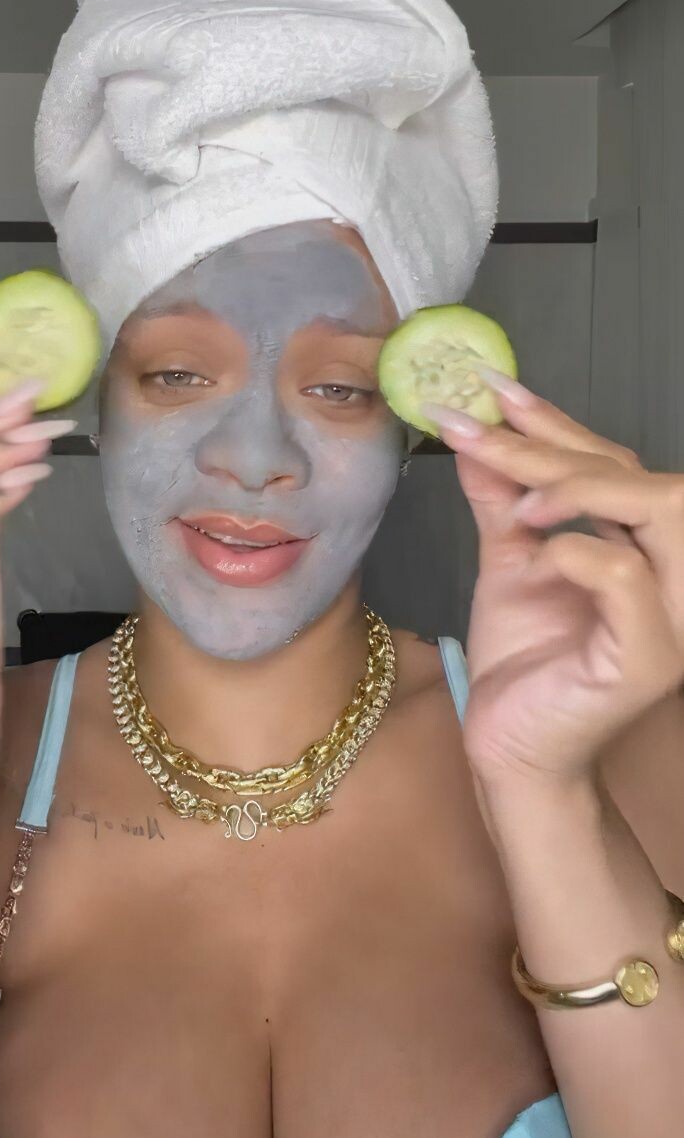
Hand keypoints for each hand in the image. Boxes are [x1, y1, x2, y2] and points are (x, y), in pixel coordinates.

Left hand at [421, 374, 683, 789]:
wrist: (510, 747)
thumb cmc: (523, 660)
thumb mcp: (509, 561)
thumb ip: (502, 498)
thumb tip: (474, 433)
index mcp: (648, 549)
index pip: (620, 465)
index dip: (560, 422)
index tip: (495, 390)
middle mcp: (676, 576)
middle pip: (643, 478)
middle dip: (557, 445)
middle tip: (479, 429)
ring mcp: (673, 618)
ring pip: (658, 511)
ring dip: (578, 487)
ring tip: (516, 502)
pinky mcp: (649, 657)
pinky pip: (625, 576)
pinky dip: (573, 551)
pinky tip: (531, 555)